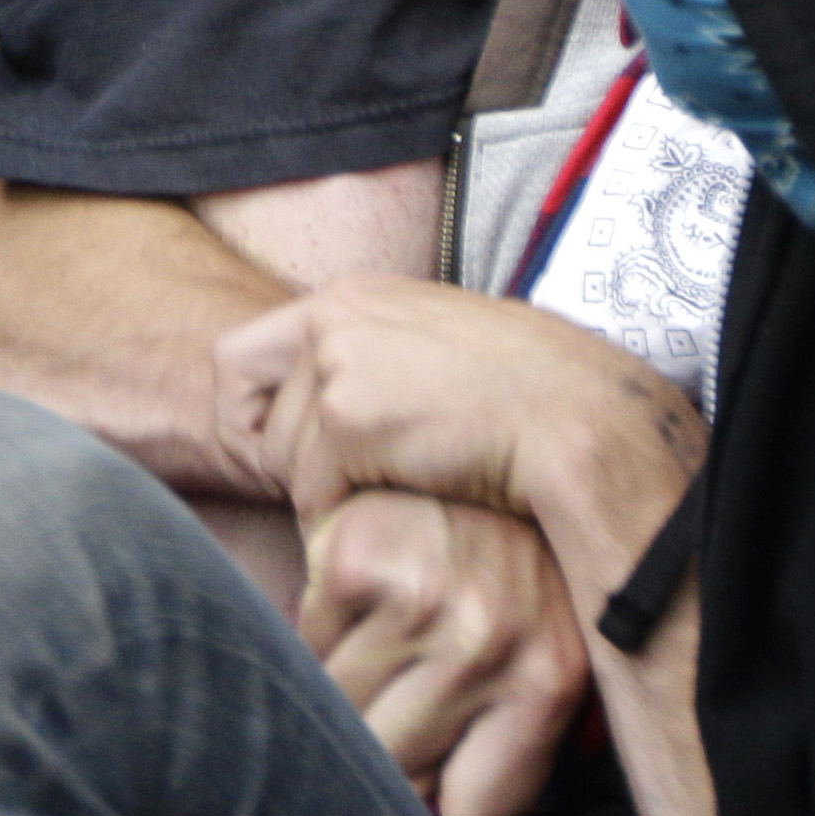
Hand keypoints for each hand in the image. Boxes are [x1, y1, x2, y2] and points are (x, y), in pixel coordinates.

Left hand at [215, 279, 702, 590]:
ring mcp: (338, 365)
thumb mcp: (427, 355)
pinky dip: (350, 516)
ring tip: (399, 488)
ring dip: (328, 494)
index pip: (236, 358)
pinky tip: (405, 504)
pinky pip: (314, 496)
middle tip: (350, 487)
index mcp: (349, 299)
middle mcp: (332, 319)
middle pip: (252, 421)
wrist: (578, 419)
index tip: (290, 454)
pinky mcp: (351, 420)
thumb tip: (318, 415)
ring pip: (282, 465)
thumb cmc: (517, 401)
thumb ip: (366, 367)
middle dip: (291, 466)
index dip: (252, 416)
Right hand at [304, 488, 586, 815]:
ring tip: (392, 629)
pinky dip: (324, 620)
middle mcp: (487, 645)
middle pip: (392, 763)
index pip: (471, 809)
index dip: (447, 795)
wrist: (507, 425)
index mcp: (548, 681)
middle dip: (387, 737)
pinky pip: (308, 637)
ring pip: (339, 704)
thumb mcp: (551, 652)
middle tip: (407, 685)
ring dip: (350, 680)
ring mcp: (418, 600)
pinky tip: (367, 582)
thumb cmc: (522, 563)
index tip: (441, 773)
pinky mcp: (354, 559)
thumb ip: (508, 744)